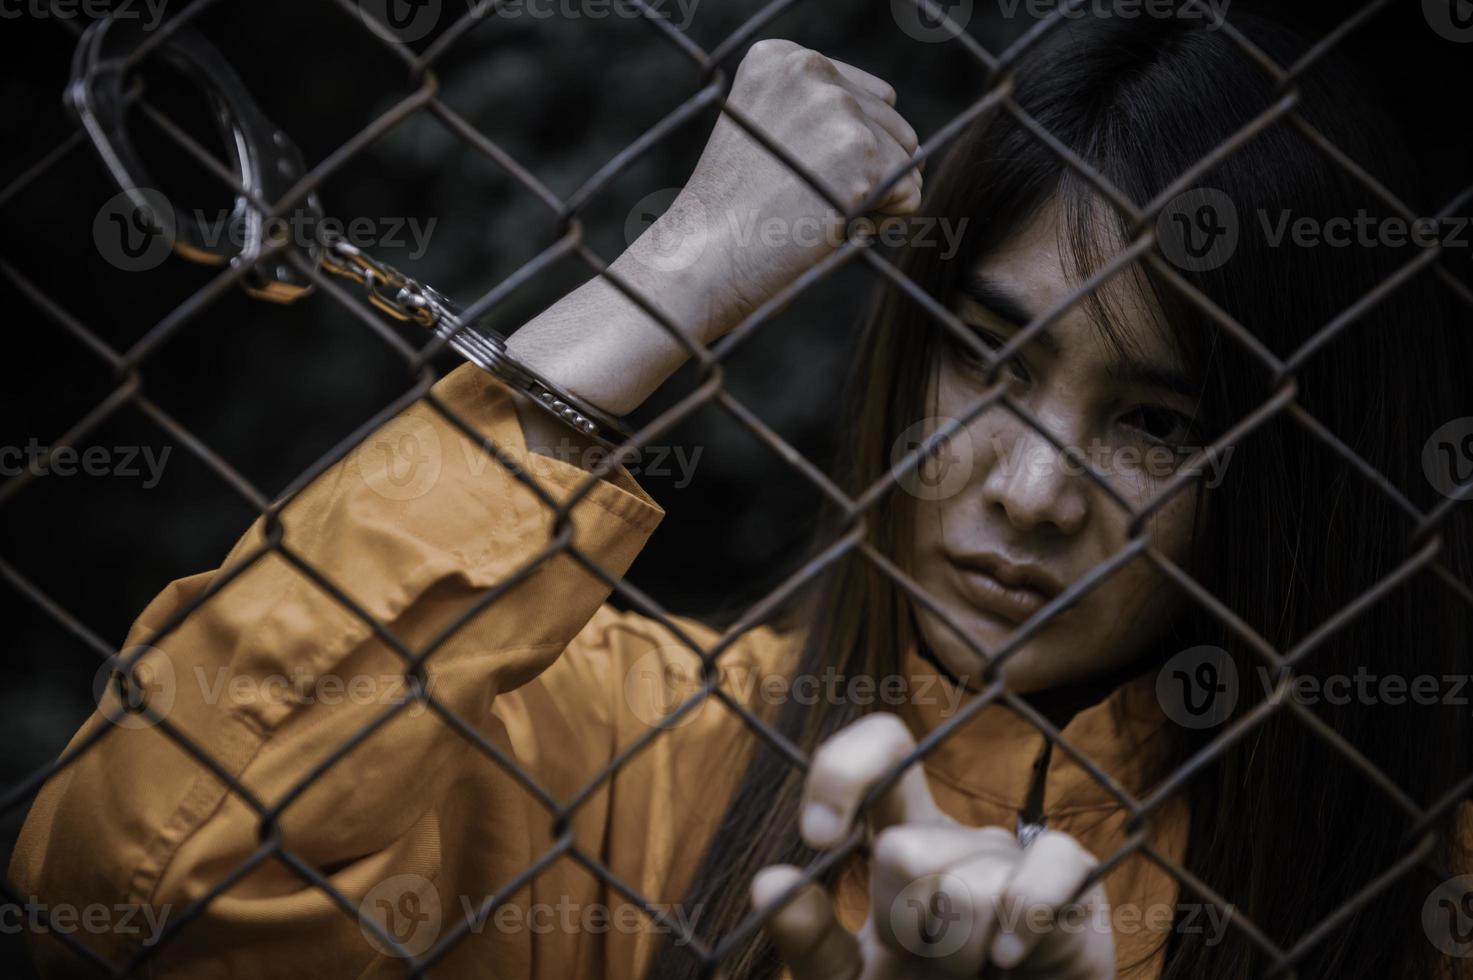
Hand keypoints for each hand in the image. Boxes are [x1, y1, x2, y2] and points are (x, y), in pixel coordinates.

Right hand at [621, 39, 922, 338]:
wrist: (699, 260)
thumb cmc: (730, 214)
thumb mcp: (764, 132)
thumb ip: (819, 111)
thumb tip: (902, 129)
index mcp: (782, 57)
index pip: (870, 99)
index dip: (845, 153)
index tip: (791, 175)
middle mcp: (810, 70)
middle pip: (894, 126)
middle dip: (867, 173)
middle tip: (801, 201)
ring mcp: (836, 109)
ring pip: (906, 160)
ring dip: (875, 198)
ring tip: (812, 212)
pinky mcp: (861, 155)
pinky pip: (910, 196)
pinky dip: (881, 223)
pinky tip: (828, 227)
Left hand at [750, 713, 1114, 978]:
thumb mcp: (853, 978)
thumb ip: (813, 937)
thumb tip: (770, 881)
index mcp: (901, 837)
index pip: (883, 748)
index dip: (844, 769)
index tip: (817, 836)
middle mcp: (957, 838)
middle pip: (903, 845)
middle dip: (901, 925)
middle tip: (922, 959)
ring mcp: (1015, 859)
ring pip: (966, 889)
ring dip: (959, 954)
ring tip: (973, 970)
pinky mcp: (1075, 884)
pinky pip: (1047, 870)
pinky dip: (1025, 918)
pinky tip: (1010, 956)